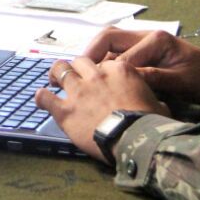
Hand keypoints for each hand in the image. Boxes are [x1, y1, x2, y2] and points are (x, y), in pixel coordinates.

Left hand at [33, 57, 165, 159]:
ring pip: (61, 70)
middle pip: (80, 61)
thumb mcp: (158, 104)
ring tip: (53, 78)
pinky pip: (46, 98)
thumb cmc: (149, 122)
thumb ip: (152, 98)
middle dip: (76, 66)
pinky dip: (42, 97)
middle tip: (74, 74)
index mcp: (119, 70)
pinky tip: (40, 98)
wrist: (134, 137)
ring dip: (56, 73)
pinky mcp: (66, 110)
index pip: (105, 61)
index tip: (99, 77)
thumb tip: (158, 106)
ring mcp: (79, 91)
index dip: (100, 69)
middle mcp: (96, 75)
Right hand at [84, 27, 199, 104]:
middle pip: (108, 37)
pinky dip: (106, 65)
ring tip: (83, 78)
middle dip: (90, 54)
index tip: (94, 88)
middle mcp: (146, 36)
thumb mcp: (179, 82)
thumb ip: (152, 78)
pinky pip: (118, 55)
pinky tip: (100, 81)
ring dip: (96, 59)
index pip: (120, 52)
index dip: (105, 70)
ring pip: (110, 45)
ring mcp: (144, 43)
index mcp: (155, 39)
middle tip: (76, 74)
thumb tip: (123, 80)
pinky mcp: (144, 53)